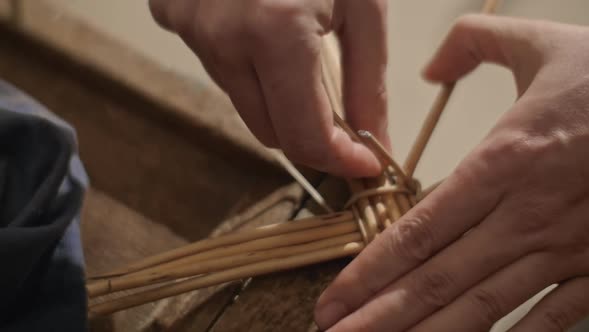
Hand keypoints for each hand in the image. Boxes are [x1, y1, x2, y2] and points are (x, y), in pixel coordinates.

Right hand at [148, 0, 388, 176]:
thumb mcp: (362, 1)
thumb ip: (368, 80)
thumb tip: (373, 139)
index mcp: (274, 32)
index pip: (303, 136)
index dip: (339, 161)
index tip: (365, 163)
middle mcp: (219, 38)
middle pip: (269, 131)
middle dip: (311, 136)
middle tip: (345, 125)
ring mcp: (187, 27)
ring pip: (243, 102)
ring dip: (281, 101)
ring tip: (306, 65)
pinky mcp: (171, 14)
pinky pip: (218, 66)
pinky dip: (249, 69)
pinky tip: (266, 34)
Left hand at [315, 14, 588, 331]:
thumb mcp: (540, 44)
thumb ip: (475, 43)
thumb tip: (431, 66)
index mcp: (504, 162)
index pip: (417, 231)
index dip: (368, 272)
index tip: (332, 299)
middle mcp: (527, 215)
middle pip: (437, 279)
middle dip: (379, 316)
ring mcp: (566, 249)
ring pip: (483, 307)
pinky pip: (551, 318)